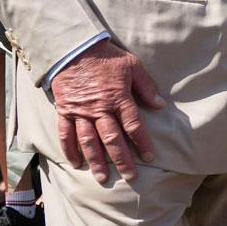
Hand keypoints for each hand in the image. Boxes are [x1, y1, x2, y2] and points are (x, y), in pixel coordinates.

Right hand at [51, 41, 165, 182]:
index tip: (149, 157)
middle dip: (122, 159)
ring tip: (102, 177)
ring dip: (96, 161)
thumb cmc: (106, 56)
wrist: (74, 48)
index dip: (142, 143)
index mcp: (119, 98)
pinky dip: (70, 149)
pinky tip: (76, 163)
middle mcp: (99, 109)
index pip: (133, 126)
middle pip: (112, 139)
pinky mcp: (65, 110)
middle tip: (130, 176)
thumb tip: (160, 104)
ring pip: (89, 141)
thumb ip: (146, 87)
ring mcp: (80, 111)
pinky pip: (66, 133)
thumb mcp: (132, 65)